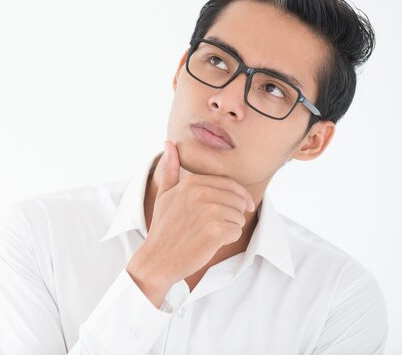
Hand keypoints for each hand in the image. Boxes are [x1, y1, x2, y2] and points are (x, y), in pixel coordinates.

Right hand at [127, 140, 254, 305]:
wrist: (157, 259)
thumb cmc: (163, 228)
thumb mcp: (165, 194)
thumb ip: (171, 169)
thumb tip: (169, 143)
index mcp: (192, 183)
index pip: (230, 184)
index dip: (239, 196)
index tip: (244, 206)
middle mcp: (201, 194)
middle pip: (237, 199)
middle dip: (235, 212)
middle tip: (220, 224)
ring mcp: (209, 212)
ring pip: (238, 216)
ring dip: (231, 227)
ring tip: (212, 234)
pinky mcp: (215, 231)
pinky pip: (236, 231)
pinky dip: (229, 239)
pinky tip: (212, 243)